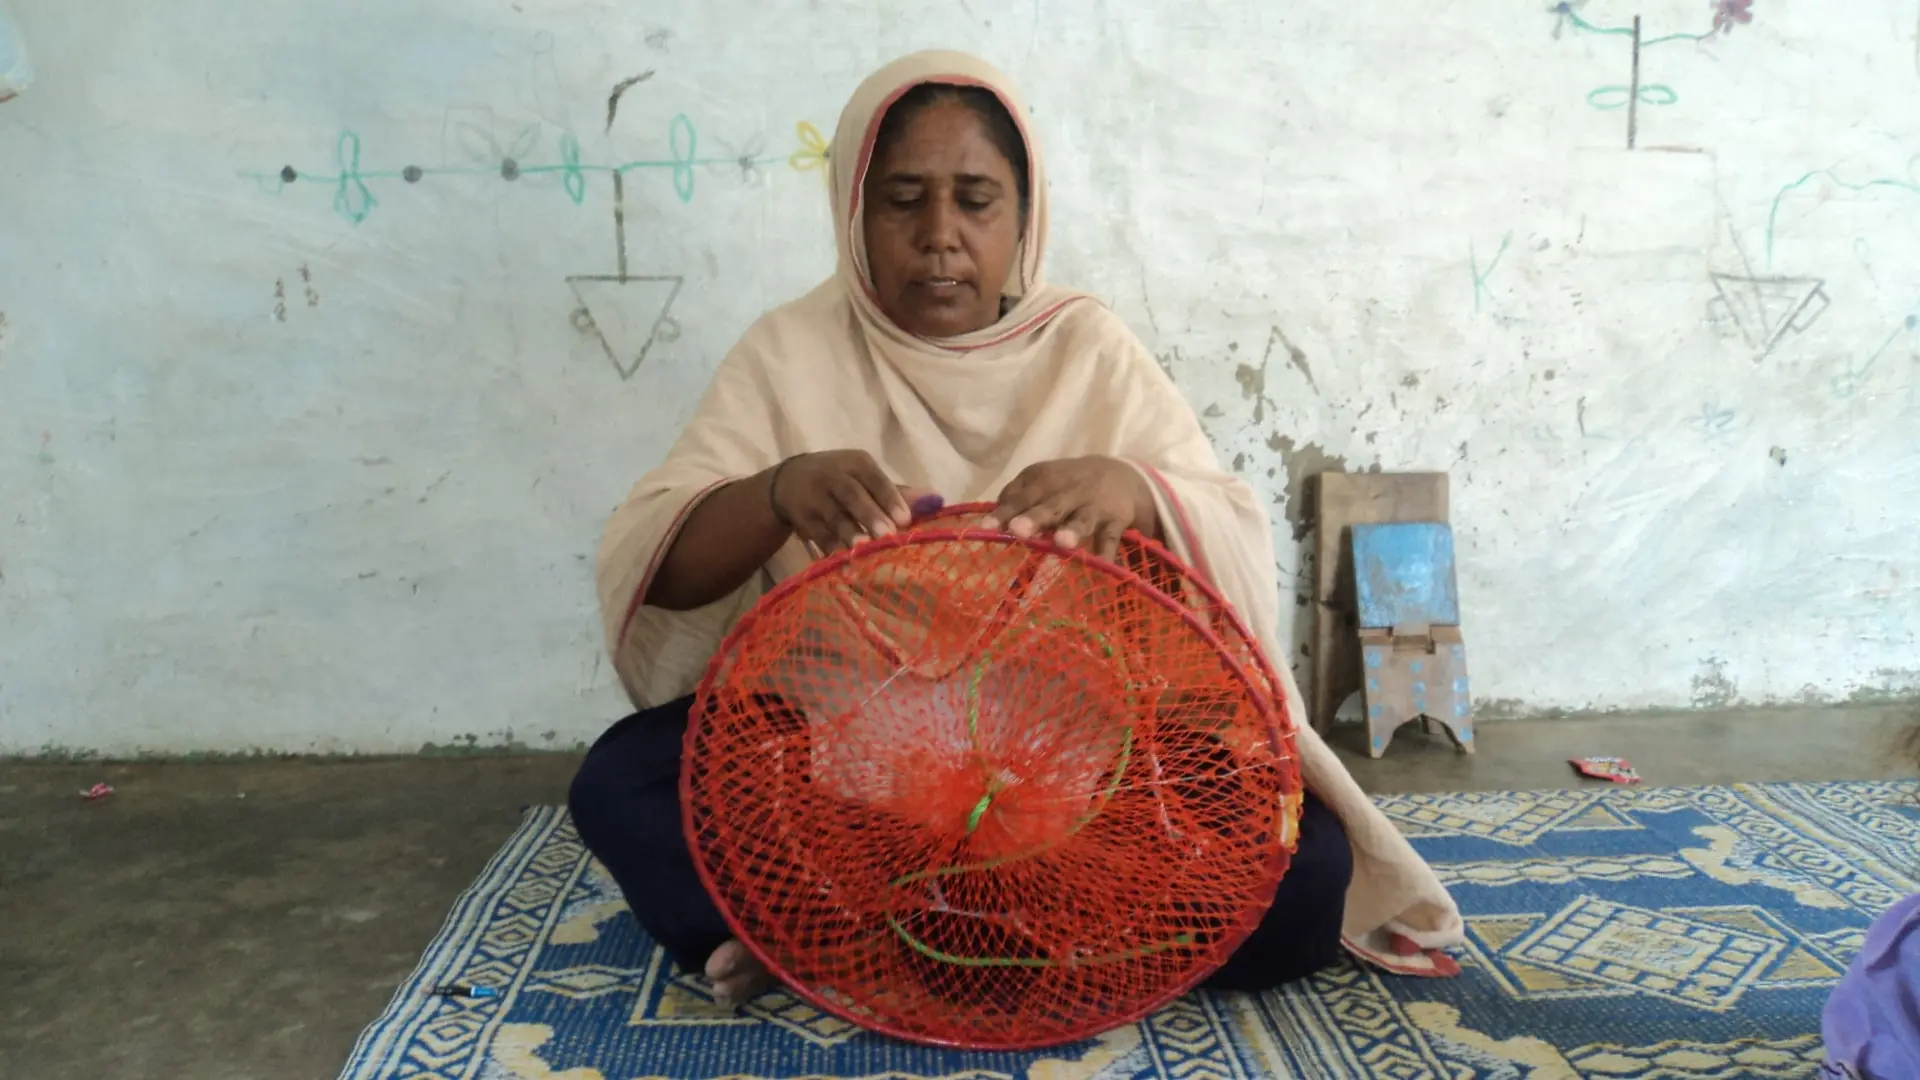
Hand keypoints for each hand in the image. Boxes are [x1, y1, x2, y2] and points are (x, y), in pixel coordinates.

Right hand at [767, 450, 924, 553]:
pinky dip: (832, 552)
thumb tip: (936, 500)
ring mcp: (815, 498)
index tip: (905, 519)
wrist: (786, 482)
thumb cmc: (840, 481)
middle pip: (851, 494)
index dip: (888, 497)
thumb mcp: (864, 478)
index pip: (873, 477)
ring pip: (834, 517)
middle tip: (887, 535)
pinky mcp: (802, 520)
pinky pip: (819, 537)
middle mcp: (833, 477)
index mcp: (855, 464)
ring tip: (862, 551)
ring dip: (849, 535)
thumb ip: (897, 492)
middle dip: (869, 515)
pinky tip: (845, 566)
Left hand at [989, 456, 1157, 558]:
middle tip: (1017, 530)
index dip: (1003, 513)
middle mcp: (1068, 491)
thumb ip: (1016, 499)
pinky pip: (1110, 538)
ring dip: (1073, 530)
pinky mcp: (1115, 521)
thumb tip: (987, 523)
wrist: (1121, 476)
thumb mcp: (1042, 483)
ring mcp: (1093, 506)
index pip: (1020, 496)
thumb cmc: (1066, 486)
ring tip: (1062, 543)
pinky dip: (1107, 552)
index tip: (986, 528)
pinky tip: (1102, 564)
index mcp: (1044, 479)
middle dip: (1034, 518)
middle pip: (1049, 505)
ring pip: (1082, 519)